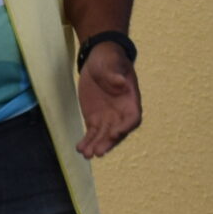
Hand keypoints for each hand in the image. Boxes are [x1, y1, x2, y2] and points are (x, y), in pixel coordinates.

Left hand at [75, 40, 141, 156]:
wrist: (98, 60)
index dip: (125, 127)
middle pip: (118, 132)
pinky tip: (80, 148)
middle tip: (98, 152)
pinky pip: (92, 133)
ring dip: (96, 146)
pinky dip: (87, 141)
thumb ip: (114, 73)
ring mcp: (108, 117)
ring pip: (104, 136)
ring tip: (86, 154)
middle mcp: (121, 112)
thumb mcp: (111, 61)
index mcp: (130, 99)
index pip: (133, 118)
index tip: (115, 134)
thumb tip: (120, 82)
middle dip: (108, 142)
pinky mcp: (95, 119)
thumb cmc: (109, 59)